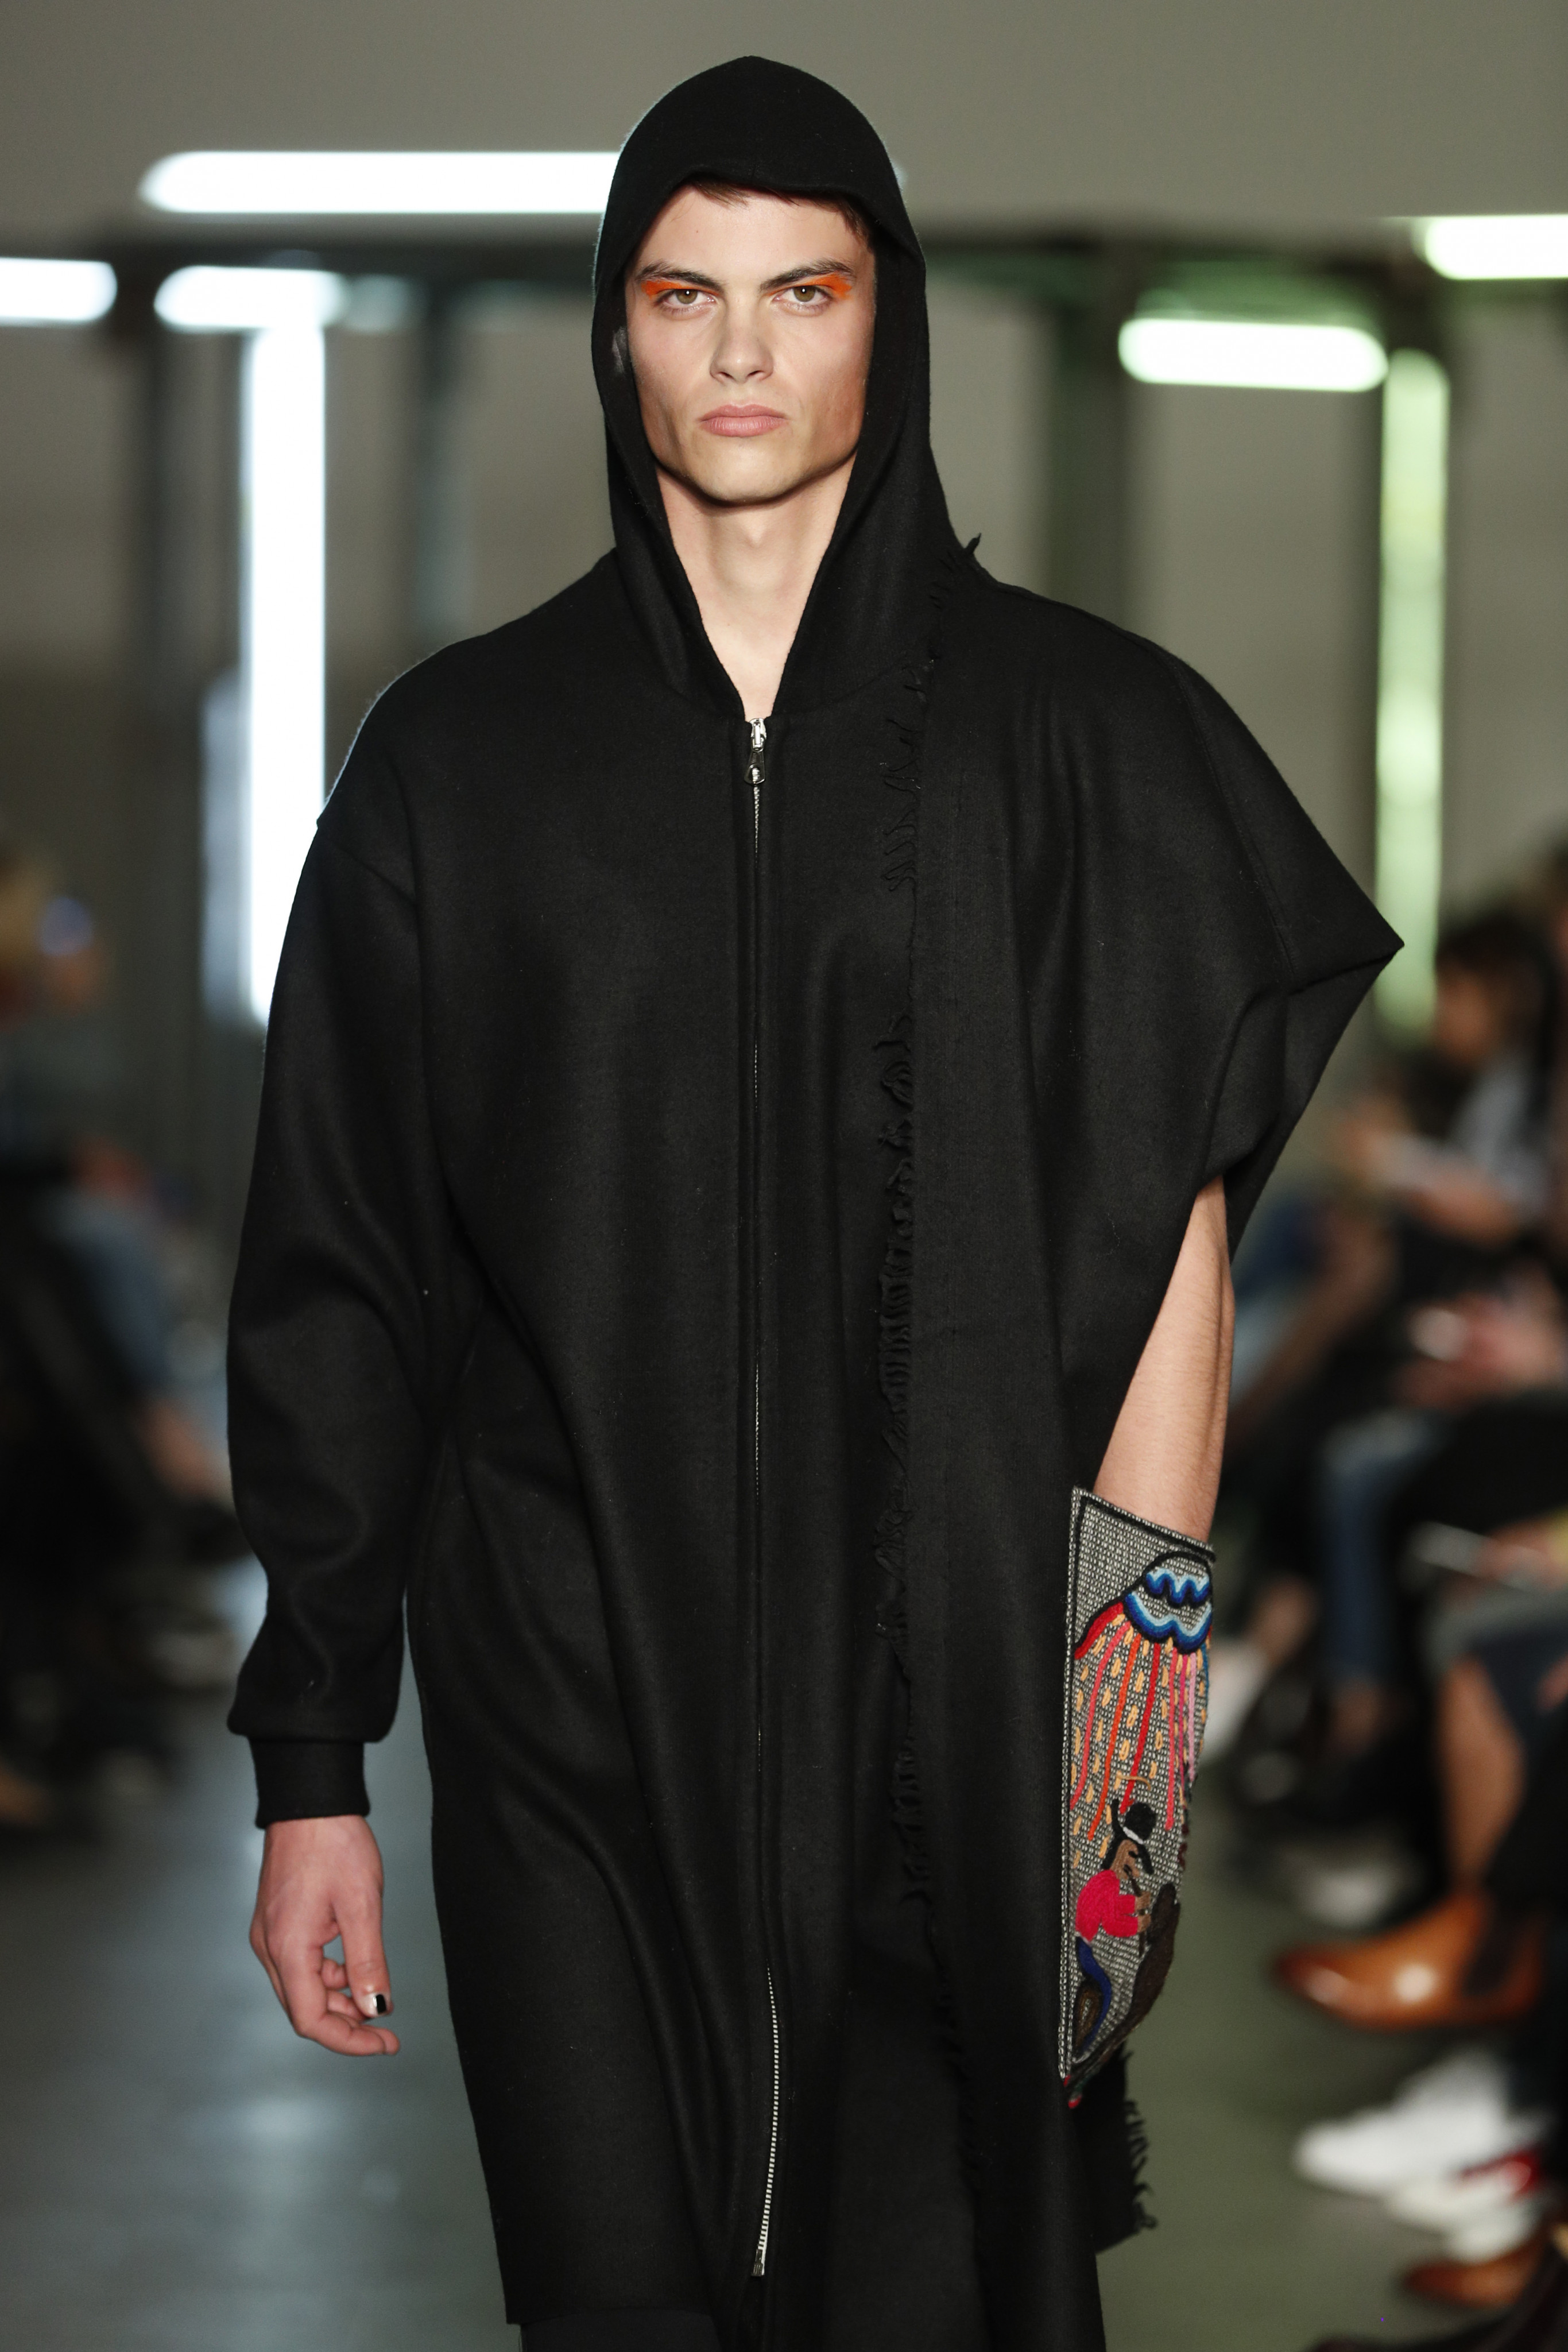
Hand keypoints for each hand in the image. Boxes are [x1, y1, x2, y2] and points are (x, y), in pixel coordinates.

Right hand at [249, 1814, 399, 2054]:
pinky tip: (354, 1965)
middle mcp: (270, 1947)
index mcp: (287, 1948)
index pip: (311, 2020)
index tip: (384, 2043)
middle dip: (346, 2024)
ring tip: (375, 1994)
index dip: (349, 2040)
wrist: (309, 1801)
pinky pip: (301, 1964)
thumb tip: (377, 2008)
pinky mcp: (277, 1922)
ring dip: (338, 1999)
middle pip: (304, 2009)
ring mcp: (270, 1934)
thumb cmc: (333, 1843)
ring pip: (303, 1988)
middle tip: (386, 2029)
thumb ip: (368, 1963)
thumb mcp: (362, 1905)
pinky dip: (328, 1974)